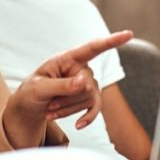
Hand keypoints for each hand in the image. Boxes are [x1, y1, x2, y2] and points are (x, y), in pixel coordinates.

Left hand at [3, 30, 132, 147]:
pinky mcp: (88, 98)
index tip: (128, 34)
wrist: (31, 105)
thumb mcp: (39, 87)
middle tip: (48, 103)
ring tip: (50, 109)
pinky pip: (95, 108)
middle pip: (87, 84)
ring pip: (89, 98)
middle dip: (67, 98)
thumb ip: (60, 85)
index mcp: (68, 58)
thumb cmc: (32, 90)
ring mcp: (87, 83)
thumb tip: (85, 82)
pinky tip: (78, 125)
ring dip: (68, 109)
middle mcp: (81, 68)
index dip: (111, 41)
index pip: (92, 48)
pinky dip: (87, 118)